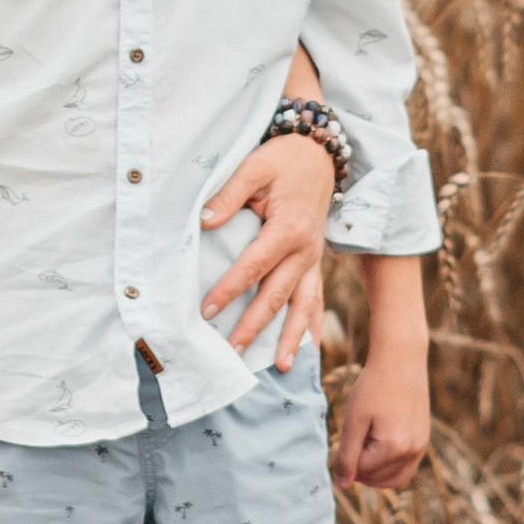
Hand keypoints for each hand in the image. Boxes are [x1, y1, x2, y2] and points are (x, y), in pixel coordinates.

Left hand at [202, 130, 333, 368]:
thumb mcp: (254, 166)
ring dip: (291, 337)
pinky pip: (315, 299)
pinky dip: (311, 326)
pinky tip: (309, 351)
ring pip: (302, 305)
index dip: (229, 289)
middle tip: (232, 353)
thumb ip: (229, 194)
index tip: (206, 310)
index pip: (253, 267)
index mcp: (287, 229)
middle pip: (276, 296)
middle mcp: (305, 251)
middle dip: (255, 326)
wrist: (319, 155)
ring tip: (282, 367)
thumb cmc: (283, 160)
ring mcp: (314, 260)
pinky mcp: (315, 263)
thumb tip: (205, 221)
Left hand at [334, 339, 429, 490]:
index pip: (362, 471)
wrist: (401, 360)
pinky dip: (390, 467)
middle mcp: (412, 452)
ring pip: (395, 479)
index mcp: (394, 447)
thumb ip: (347, 455)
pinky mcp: (424, 440)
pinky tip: (377, 447)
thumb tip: (343, 486)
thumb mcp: (354, 420)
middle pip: (379, 480)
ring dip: (376, 473)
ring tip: (363, 448)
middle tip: (354, 441)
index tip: (347, 433)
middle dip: (362, 469)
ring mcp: (421, 447)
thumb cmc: (373, 386)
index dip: (347, 458)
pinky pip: (407, 468)